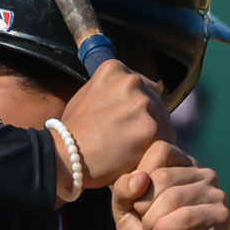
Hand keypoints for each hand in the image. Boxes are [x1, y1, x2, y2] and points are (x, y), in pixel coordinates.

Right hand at [55, 60, 174, 190]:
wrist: (64, 155)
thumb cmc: (72, 132)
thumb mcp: (86, 95)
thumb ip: (111, 91)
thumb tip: (127, 95)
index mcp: (115, 69)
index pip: (144, 88)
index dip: (138, 111)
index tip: (128, 124)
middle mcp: (133, 81)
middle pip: (157, 104)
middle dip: (148, 123)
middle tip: (129, 142)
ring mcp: (144, 103)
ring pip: (164, 124)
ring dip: (153, 140)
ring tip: (130, 153)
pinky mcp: (151, 128)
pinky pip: (165, 143)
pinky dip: (154, 155)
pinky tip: (136, 160)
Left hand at [111, 141, 229, 229]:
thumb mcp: (125, 211)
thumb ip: (123, 189)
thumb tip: (140, 178)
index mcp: (182, 165)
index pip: (159, 149)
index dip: (139, 179)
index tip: (138, 204)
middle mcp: (203, 174)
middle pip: (162, 176)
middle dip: (144, 208)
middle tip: (147, 226)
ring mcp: (215, 193)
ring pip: (172, 197)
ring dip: (152, 223)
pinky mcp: (221, 215)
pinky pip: (184, 216)